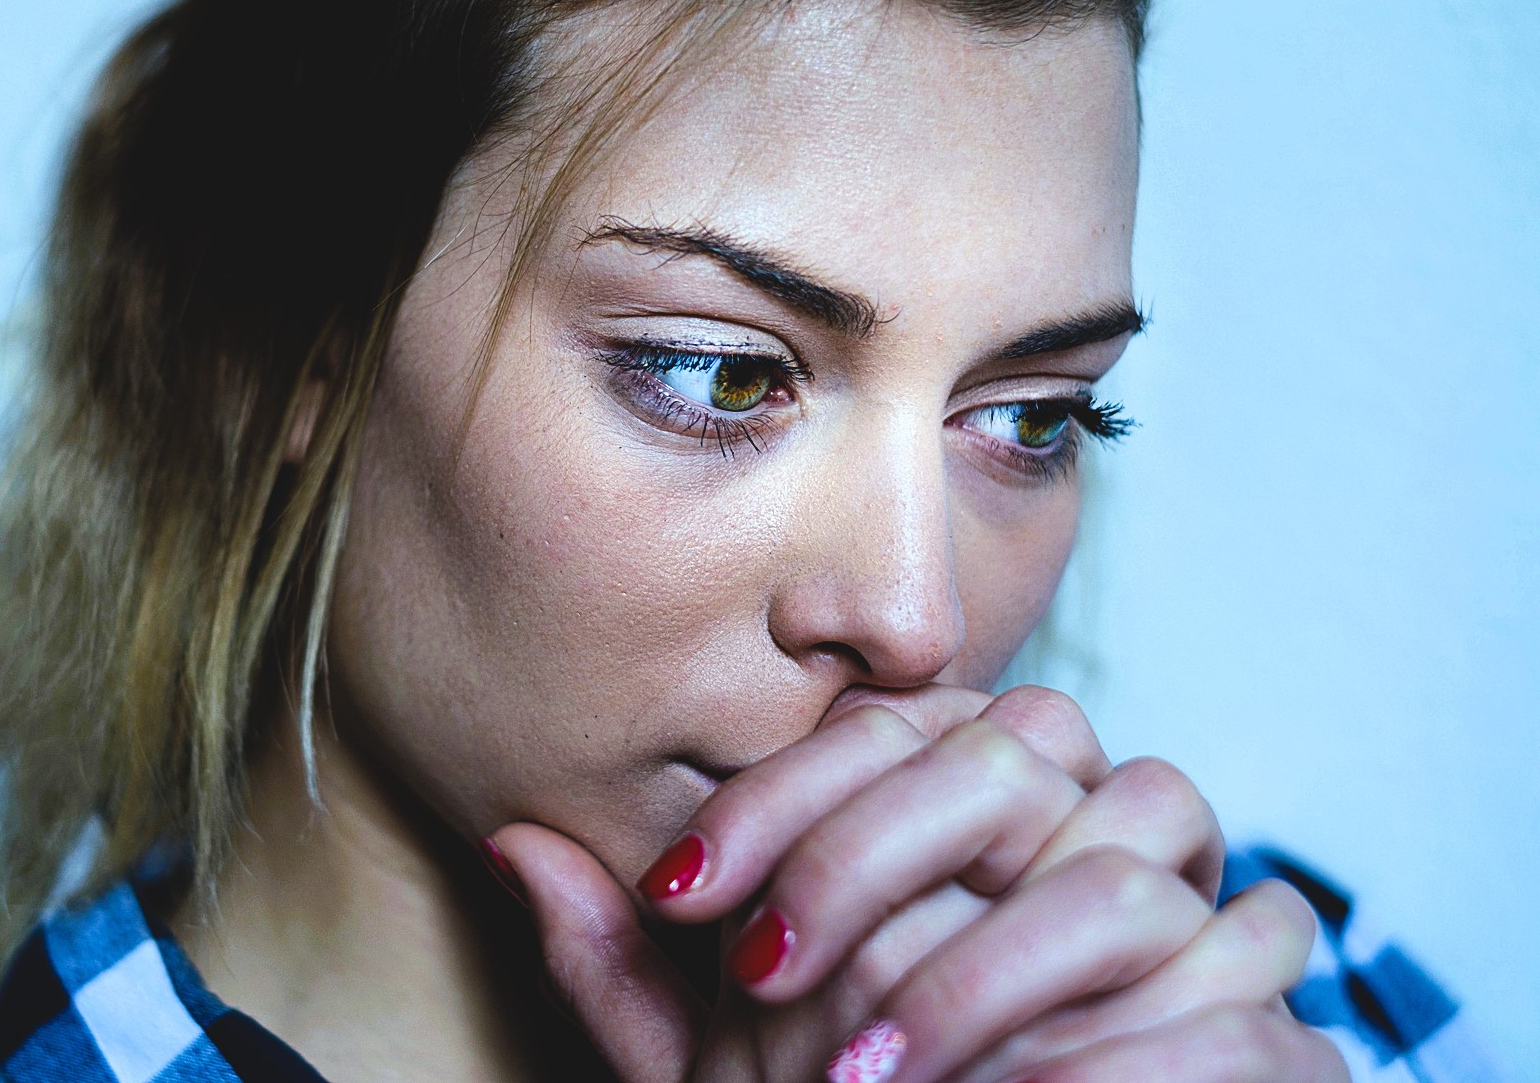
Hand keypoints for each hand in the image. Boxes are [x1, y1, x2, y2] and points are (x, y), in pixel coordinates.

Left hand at [487, 685, 1345, 1081]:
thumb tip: (511, 844)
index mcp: (965, 812)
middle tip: (762, 978)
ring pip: (1124, 862)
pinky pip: (1235, 975)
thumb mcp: (717, 1063)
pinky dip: (1113, 1047)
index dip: (778, 798)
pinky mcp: (1266, 1022)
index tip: (676, 895)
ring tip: (858, 1073)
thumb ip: (632, 966)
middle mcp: (1087, 832)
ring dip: (980, 970)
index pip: (886, 729)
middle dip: (869, 858)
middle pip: (1005, 761)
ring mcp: (1197, 917)